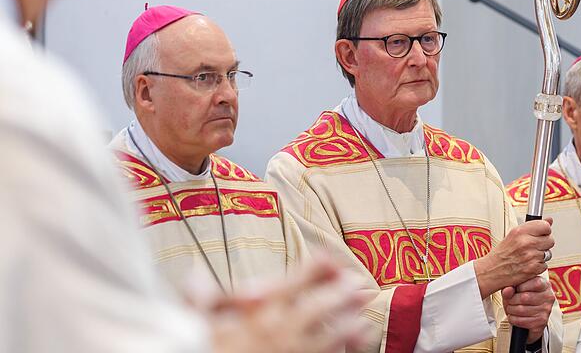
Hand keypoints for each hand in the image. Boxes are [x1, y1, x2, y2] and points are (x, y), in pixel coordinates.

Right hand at [206, 257, 366, 352]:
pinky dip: (344, 349)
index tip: (329, 258)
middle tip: (357, 283)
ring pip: (330, 336)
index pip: (293, 283)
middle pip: (320, 306)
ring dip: (350, 324)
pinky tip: (356, 342)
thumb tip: (194, 276)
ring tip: (364, 316)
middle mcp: (280, 331)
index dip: (314, 268)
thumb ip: (201, 300)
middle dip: (340, 293)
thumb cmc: (206, 351)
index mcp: (259, 313)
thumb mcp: (198, 326)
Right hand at [475, 218, 553, 297]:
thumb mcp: (513, 235)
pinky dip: (538, 266)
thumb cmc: (501, 253)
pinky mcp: (533, 269)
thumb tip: (549, 220)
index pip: (545, 226)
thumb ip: (532, 227)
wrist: (492, 271)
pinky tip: (528, 264)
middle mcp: (526, 243)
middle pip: (550, 240)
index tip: (541, 233)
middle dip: (544, 243)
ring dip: (541, 255)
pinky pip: (545, 265)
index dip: (545, 230)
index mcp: (520, 232)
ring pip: (548, 253)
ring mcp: (530, 256)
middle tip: (534, 246)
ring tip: (529, 256)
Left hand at [502, 276, 554, 343]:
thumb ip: (510, 286)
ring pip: (521, 310)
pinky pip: (521, 321)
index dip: (520, 287)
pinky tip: (513, 316)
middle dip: (511, 300)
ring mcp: (546, 310)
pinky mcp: (541, 322)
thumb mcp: (515, 288)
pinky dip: (513, 319)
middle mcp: (548, 296)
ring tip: (510, 308)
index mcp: (544, 284)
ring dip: (510, 310)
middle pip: (524, 297)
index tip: (516, 289)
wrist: (527, 314)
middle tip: (509, 301)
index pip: (534, 283)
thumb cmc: (521, 296)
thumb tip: (507, 290)